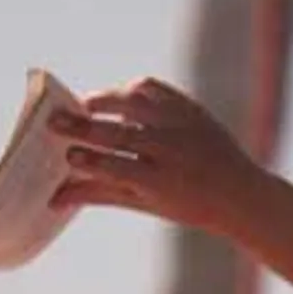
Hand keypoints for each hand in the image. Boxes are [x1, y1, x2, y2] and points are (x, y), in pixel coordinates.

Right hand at [48, 77, 264, 235]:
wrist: (239, 192)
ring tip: (82, 105)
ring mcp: (182, 125)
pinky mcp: (189, 107)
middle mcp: (171, 150)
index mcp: (160, 182)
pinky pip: (154, 89)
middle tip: (53, 120)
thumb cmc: (186, 204)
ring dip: (105, 101)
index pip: (118, 168)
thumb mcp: (143, 203)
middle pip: (120, 134)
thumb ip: (98, 194)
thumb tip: (53, 198)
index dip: (91, 161)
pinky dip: (131, 90)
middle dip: (84, 127)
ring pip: (135, 104)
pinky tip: (116, 99)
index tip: (66, 155)